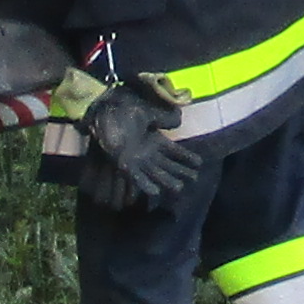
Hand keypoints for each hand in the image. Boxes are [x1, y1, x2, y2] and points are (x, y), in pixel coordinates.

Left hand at [76, 74, 196, 208]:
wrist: (104, 112)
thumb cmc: (123, 111)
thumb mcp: (147, 113)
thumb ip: (163, 118)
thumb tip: (179, 120)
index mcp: (153, 140)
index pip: (174, 151)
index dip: (186, 158)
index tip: (199, 164)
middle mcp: (147, 152)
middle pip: (167, 165)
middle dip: (180, 171)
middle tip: (194, 179)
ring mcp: (136, 159)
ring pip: (155, 173)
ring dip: (166, 181)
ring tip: (179, 188)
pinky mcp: (123, 164)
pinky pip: (136, 177)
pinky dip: (144, 184)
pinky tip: (155, 192)